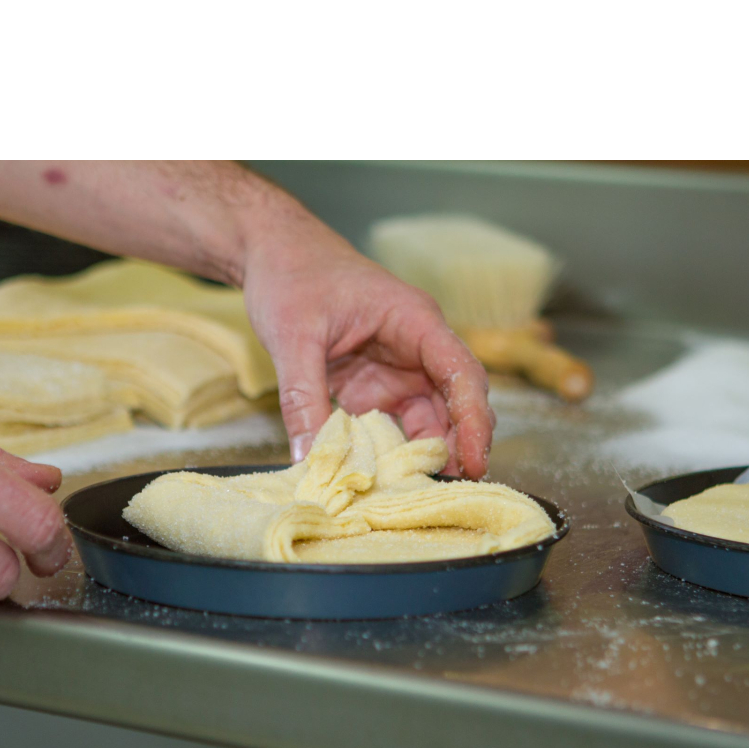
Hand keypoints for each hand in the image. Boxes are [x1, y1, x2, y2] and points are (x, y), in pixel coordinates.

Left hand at [243, 224, 494, 478]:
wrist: (272, 253)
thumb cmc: (292, 274)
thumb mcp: (293, 336)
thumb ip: (303, 396)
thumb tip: (308, 460)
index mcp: (414, 321)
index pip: (461, 372)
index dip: (474, 419)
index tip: (475, 461)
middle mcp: (416, 348)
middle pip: (455, 404)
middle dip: (457, 447)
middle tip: (444, 494)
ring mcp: (397, 370)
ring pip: (427, 421)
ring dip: (422, 456)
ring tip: (411, 494)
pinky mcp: (375, 386)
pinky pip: (393, 426)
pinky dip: (390, 453)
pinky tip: (381, 480)